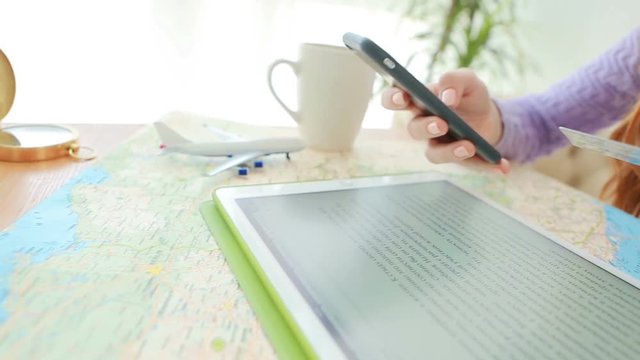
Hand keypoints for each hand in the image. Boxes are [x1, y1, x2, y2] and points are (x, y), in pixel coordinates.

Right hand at [381, 68, 509, 173]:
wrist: (488, 117)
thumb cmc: (469, 96)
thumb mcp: (468, 80)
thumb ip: (454, 80)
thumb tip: (447, 97)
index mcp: (419, 101)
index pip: (395, 98)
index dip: (393, 98)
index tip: (402, 98)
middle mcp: (423, 125)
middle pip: (414, 129)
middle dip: (425, 127)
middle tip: (441, 124)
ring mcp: (438, 145)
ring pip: (434, 154)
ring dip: (451, 151)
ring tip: (469, 146)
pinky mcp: (456, 159)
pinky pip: (466, 166)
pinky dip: (484, 165)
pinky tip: (501, 165)